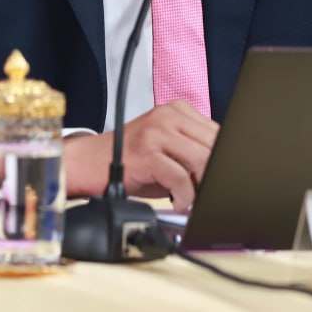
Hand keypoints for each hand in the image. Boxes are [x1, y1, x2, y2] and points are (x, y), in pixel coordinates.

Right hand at [63, 101, 217, 212]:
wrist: (88, 163)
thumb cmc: (129, 161)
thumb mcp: (166, 149)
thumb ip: (193, 152)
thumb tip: (223, 172)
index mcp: (177, 110)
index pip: (218, 133)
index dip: (221, 161)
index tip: (216, 179)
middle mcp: (168, 116)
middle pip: (213, 146)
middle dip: (212, 176)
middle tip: (202, 193)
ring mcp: (156, 132)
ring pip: (201, 161)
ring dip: (199, 188)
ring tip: (188, 199)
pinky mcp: (146, 152)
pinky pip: (180, 178)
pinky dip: (183, 197)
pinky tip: (175, 202)